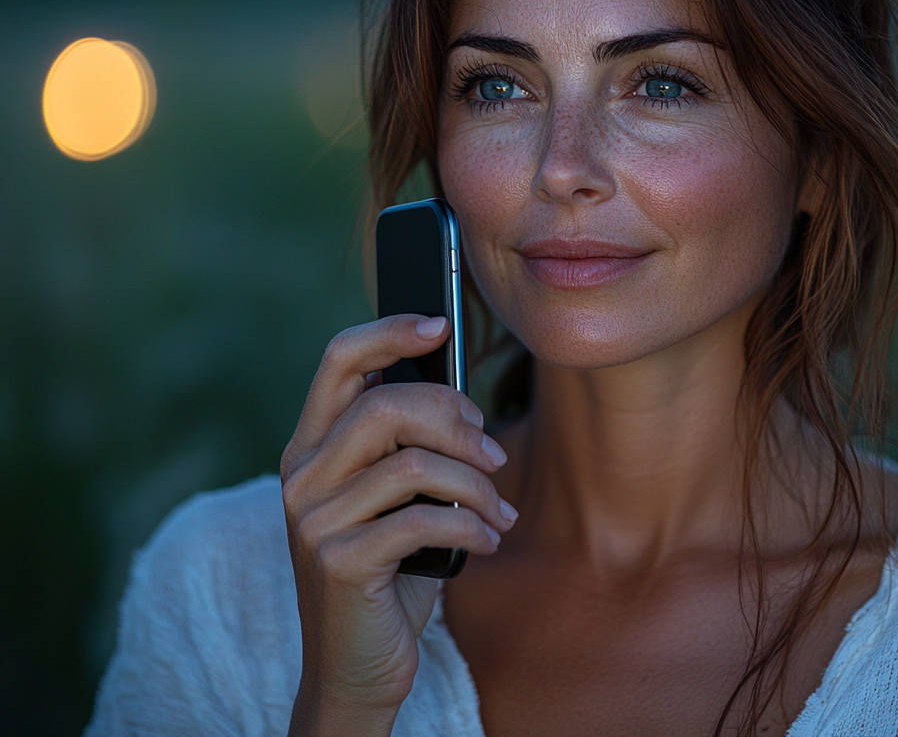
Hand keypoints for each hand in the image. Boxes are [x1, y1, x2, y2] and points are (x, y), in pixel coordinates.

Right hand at [280, 315, 516, 736]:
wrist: (357, 667)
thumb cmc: (389, 569)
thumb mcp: (396, 498)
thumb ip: (407, 446)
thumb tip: (461, 399)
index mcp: (312, 446)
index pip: (339, 359)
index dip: (390, 331)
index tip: (441, 324)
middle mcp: (302, 474)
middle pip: (387, 404)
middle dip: (456, 420)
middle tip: (494, 455)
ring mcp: (314, 518)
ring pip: (414, 461)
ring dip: (476, 483)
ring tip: (500, 508)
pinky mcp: (340, 561)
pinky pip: (425, 517)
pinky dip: (473, 525)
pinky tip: (488, 541)